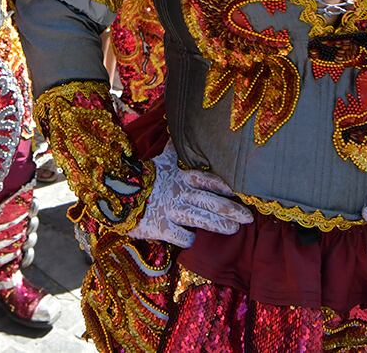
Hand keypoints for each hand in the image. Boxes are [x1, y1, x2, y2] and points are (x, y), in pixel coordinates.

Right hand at [128, 143, 252, 247]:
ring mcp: (172, 211)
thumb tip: (173, 125)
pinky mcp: (162, 228)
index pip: (208, 180)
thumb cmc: (145, 179)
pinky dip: (189, 238)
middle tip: (249, 217)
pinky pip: (182, 236)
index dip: (224, 186)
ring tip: (234, 229)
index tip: (239, 191)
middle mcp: (180, 193)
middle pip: (211, 202)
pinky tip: (193, 239)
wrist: (117, 194)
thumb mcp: (160, 161)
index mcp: (181, 177)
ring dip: (220, 225)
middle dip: (232, 210)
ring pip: (202, 219)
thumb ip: (171, 149)